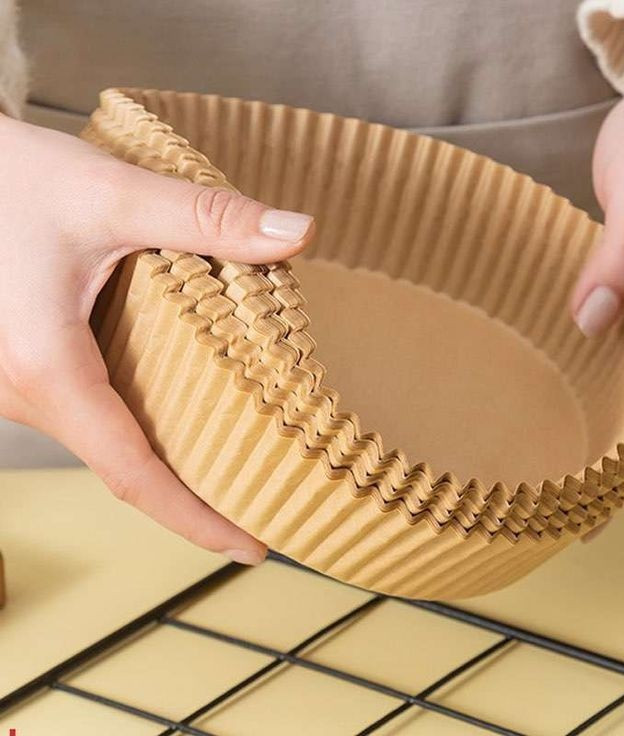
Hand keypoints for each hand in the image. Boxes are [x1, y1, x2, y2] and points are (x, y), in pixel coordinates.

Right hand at [0, 116, 313, 563]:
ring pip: (107, 442)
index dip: (195, 519)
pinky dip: (144, 428)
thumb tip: (298, 234)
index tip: (252, 546)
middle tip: (270, 504)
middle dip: (197, 496)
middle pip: (125, 467)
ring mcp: (20, 386)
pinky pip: (92, 416)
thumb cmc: (10, 179)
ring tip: (244, 463)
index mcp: (47, 367)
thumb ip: (206, 217)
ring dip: (172, 460)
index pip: (132, 473)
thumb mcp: (109, 194)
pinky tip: (190, 415)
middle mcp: (25, 392)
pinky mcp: (28, 368)